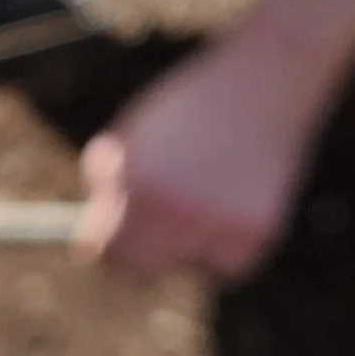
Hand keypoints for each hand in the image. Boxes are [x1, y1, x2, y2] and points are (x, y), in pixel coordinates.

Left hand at [80, 17, 338, 281]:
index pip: (105, 251)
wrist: (264, 82)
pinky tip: (232, 201)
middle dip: (136, 259)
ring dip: (184, 247)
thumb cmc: (189, 106)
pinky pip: (224, 264)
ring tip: (201, 195)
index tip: (104, 245)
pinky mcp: (256, 236)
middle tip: (144, 236)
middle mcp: (175, 212)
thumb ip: (110, 186)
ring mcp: (218, 227)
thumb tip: (90, 240)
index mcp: (137, 183)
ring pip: (185, 266)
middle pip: (140, 272)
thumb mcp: (134, 135)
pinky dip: (222, 246)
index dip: (102, 249)